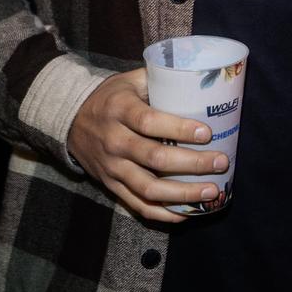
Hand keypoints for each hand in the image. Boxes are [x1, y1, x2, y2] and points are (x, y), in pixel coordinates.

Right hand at [66, 68, 227, 222]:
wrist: (71, 120)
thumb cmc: (112, 97)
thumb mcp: (130, 80)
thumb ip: (161, 79)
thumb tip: (200, 78)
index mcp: (120, 110)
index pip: (149, 122)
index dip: (179, 129)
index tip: (207, 133)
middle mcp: (114, 141)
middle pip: (154, 159)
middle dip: (192, 163)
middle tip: (221, 162)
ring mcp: (112, 167)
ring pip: (148, 188)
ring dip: (182, 194)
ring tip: (211, 192)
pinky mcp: (110, 185)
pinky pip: (137, 205)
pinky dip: (162, 214)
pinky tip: (187, 213)